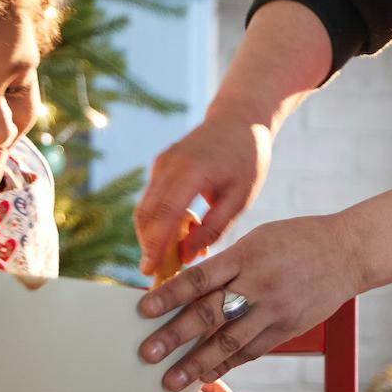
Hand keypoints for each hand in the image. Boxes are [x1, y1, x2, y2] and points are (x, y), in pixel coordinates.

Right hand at [134, 116, 272, 274]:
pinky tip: (182, 231)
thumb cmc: (247, 157)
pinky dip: (159, 219)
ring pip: (145, 207)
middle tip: (159, 273)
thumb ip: (214, 227)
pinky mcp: (161, 163)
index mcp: (192, 170)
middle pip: (146, 213)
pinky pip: (152, 197)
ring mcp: (162, 162)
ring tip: (175, 255)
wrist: (240, 118)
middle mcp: (170, 164)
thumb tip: (187, 255)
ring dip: (153, 234)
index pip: (164, 214)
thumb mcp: (240, 197)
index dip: (154, 245)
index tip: (150, 271)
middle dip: (148, 246)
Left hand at [136, 214, 360, 391]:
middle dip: (174, 336)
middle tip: (147, 353)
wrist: (346, 252)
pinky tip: (208, 375)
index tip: (143, 309)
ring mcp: (275, 310)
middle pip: (210, 314)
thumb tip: (189, 288)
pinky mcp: (288, 329)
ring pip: (230, 342)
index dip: (169, 295)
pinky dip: (228, 364)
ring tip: (172, 379)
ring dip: (197, 363)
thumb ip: (228, 263)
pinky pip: (252, 350)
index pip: (200, 278)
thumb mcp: (258, 239)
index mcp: (247, 255)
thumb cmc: (296, 239)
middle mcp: (259, 284)